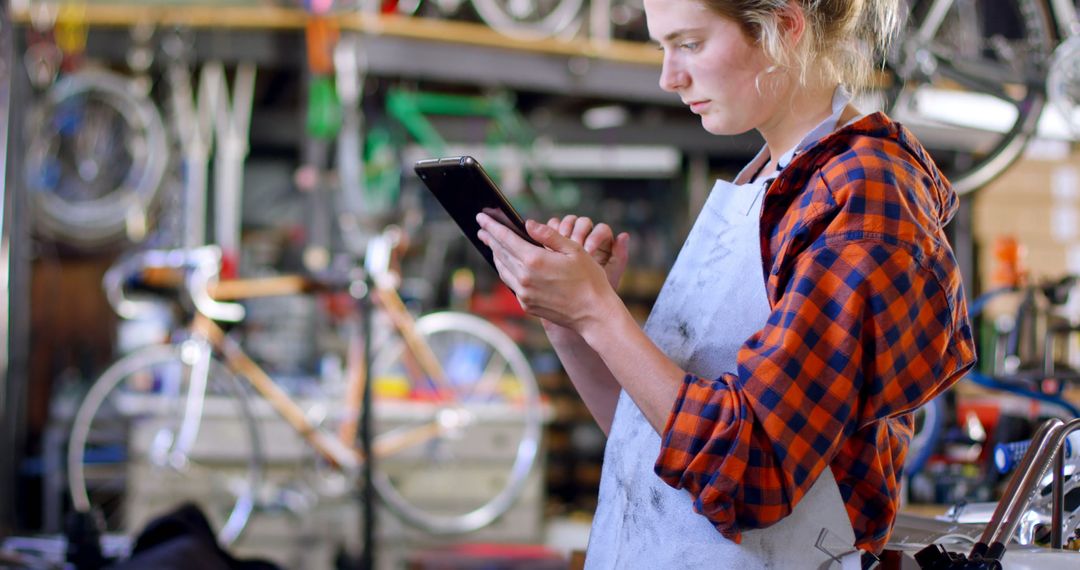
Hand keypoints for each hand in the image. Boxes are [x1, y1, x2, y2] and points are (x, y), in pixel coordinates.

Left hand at [476, 213, 622, 333]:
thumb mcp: (573, 250)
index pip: (506, 238)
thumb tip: (528, 224)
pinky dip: (506, 271)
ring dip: (496, 255)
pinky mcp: (526, 305)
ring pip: (502, 269)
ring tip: (492, 244)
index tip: (481, 217)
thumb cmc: (589, 279)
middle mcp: (524, 278)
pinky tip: (508, 265)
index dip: (492, 226)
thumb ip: (548, 235)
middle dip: (490, 238)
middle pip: (500, 253)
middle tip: (482, 228)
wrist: (593, 313)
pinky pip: (511, 284)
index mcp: (535, 260)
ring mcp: (524, 294)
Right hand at [546, 215, 630, 290]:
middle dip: (577, 233)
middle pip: (583, 223)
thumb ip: (620, 257)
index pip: (601, 229)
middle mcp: (587, 236)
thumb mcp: (611, 277)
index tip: (588, 251)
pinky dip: (549, 234)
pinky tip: (547, 246)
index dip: (595, 237)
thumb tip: (624, 235)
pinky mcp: (554, 240)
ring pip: (567, 222)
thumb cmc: (596, 292)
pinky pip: (551, 228)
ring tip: (559, 246)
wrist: (575, 304)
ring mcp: (570, 236)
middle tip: (572, 247)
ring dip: (562, 231)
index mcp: (604, 243)